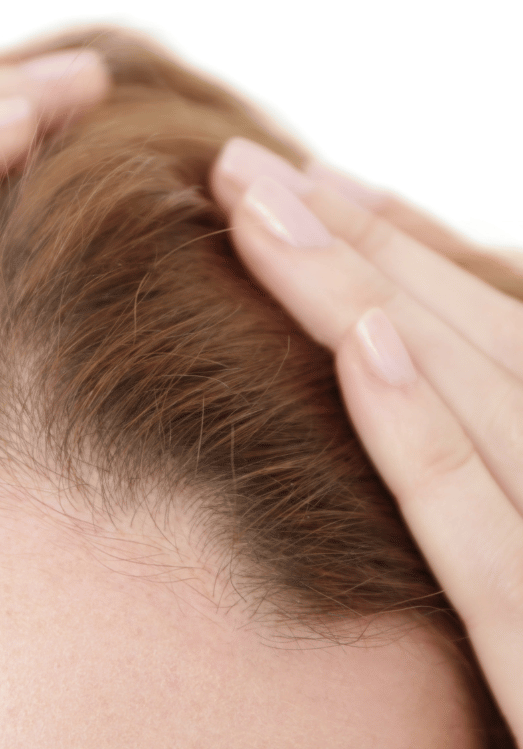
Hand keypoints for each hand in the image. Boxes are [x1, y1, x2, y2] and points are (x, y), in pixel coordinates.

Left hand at [210, 137, 522, 748]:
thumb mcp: (500, 578)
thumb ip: (465, 492)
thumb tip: (369, 400)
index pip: (483, 347)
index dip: (399, 258)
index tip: (311, 196)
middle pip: (467, 348)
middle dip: (360, 246)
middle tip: (249, 170)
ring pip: (476, 403)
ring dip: (365, 295)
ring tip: (264, 205)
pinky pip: (489, 539)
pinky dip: (428, 433)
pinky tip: (358, 348)